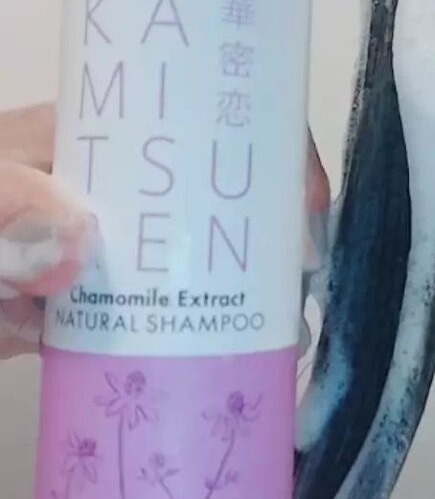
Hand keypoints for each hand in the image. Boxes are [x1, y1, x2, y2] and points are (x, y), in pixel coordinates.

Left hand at [0, 103, 330, 360]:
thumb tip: (79, 242)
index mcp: (82, 138)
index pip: (197, 124)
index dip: (264, 152)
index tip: (304, 209)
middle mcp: (98, 192)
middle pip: (209, 201)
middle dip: (267, 239)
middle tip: (304, 296)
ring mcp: (84, 257)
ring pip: (187, 265)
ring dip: (241, 297)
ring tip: (284, 344)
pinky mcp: (66, 316)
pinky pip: (142, 325)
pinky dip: (188, 346)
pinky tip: (225, 374)